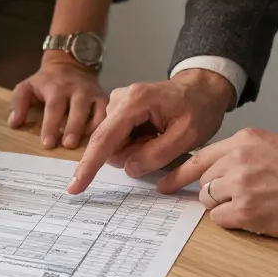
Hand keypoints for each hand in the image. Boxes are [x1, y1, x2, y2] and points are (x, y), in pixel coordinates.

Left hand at [8, 53, 106, 148]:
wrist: (70, 63)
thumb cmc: (46, 81)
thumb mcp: (27, 86)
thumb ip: (18, 103)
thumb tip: (14, 123)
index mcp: (56, 87)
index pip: (54, 107)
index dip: (51, 125)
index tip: (47, 143)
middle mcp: (77, 90)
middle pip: (78, 109)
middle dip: (74, 128)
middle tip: (68, 145)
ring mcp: (93, 94)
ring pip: (97, 111)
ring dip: (92, 129)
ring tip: (88, 147)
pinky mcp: (104, 98)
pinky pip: (107, 113)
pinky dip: (106, 126)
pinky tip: (102, 140)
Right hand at [68, 69, 234, 192]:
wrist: (201, 90)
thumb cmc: (198, 108)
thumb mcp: (186, 136)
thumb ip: (156, 155)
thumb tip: (128, 168)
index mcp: (134, 102)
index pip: (105, 138)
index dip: (89, 165)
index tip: (76, 186)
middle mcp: (118, 100)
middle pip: (111, 145)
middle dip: (135, 153)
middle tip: (163, 141)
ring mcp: (116, 105)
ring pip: (115, 145)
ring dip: (137, 149)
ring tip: (160, 135)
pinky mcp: (118, 112)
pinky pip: (119, 140)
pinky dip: (136, 144)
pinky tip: (153, 133)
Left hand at [158, 128, 277, 241]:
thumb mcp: (277, 146)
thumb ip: (246, 154)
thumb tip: (222, 170)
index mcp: (246, 140)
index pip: (200, 157)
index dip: (180, 173)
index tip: (165, 182)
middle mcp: (238, 159)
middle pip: (204, 181)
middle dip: (215, 193)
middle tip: (237, 199)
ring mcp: (241, 185)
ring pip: (209, 201)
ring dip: (225, 208)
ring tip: (255, 206)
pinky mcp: (247, 211)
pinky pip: (221, 221)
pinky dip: (233, 223)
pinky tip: (256, 218)